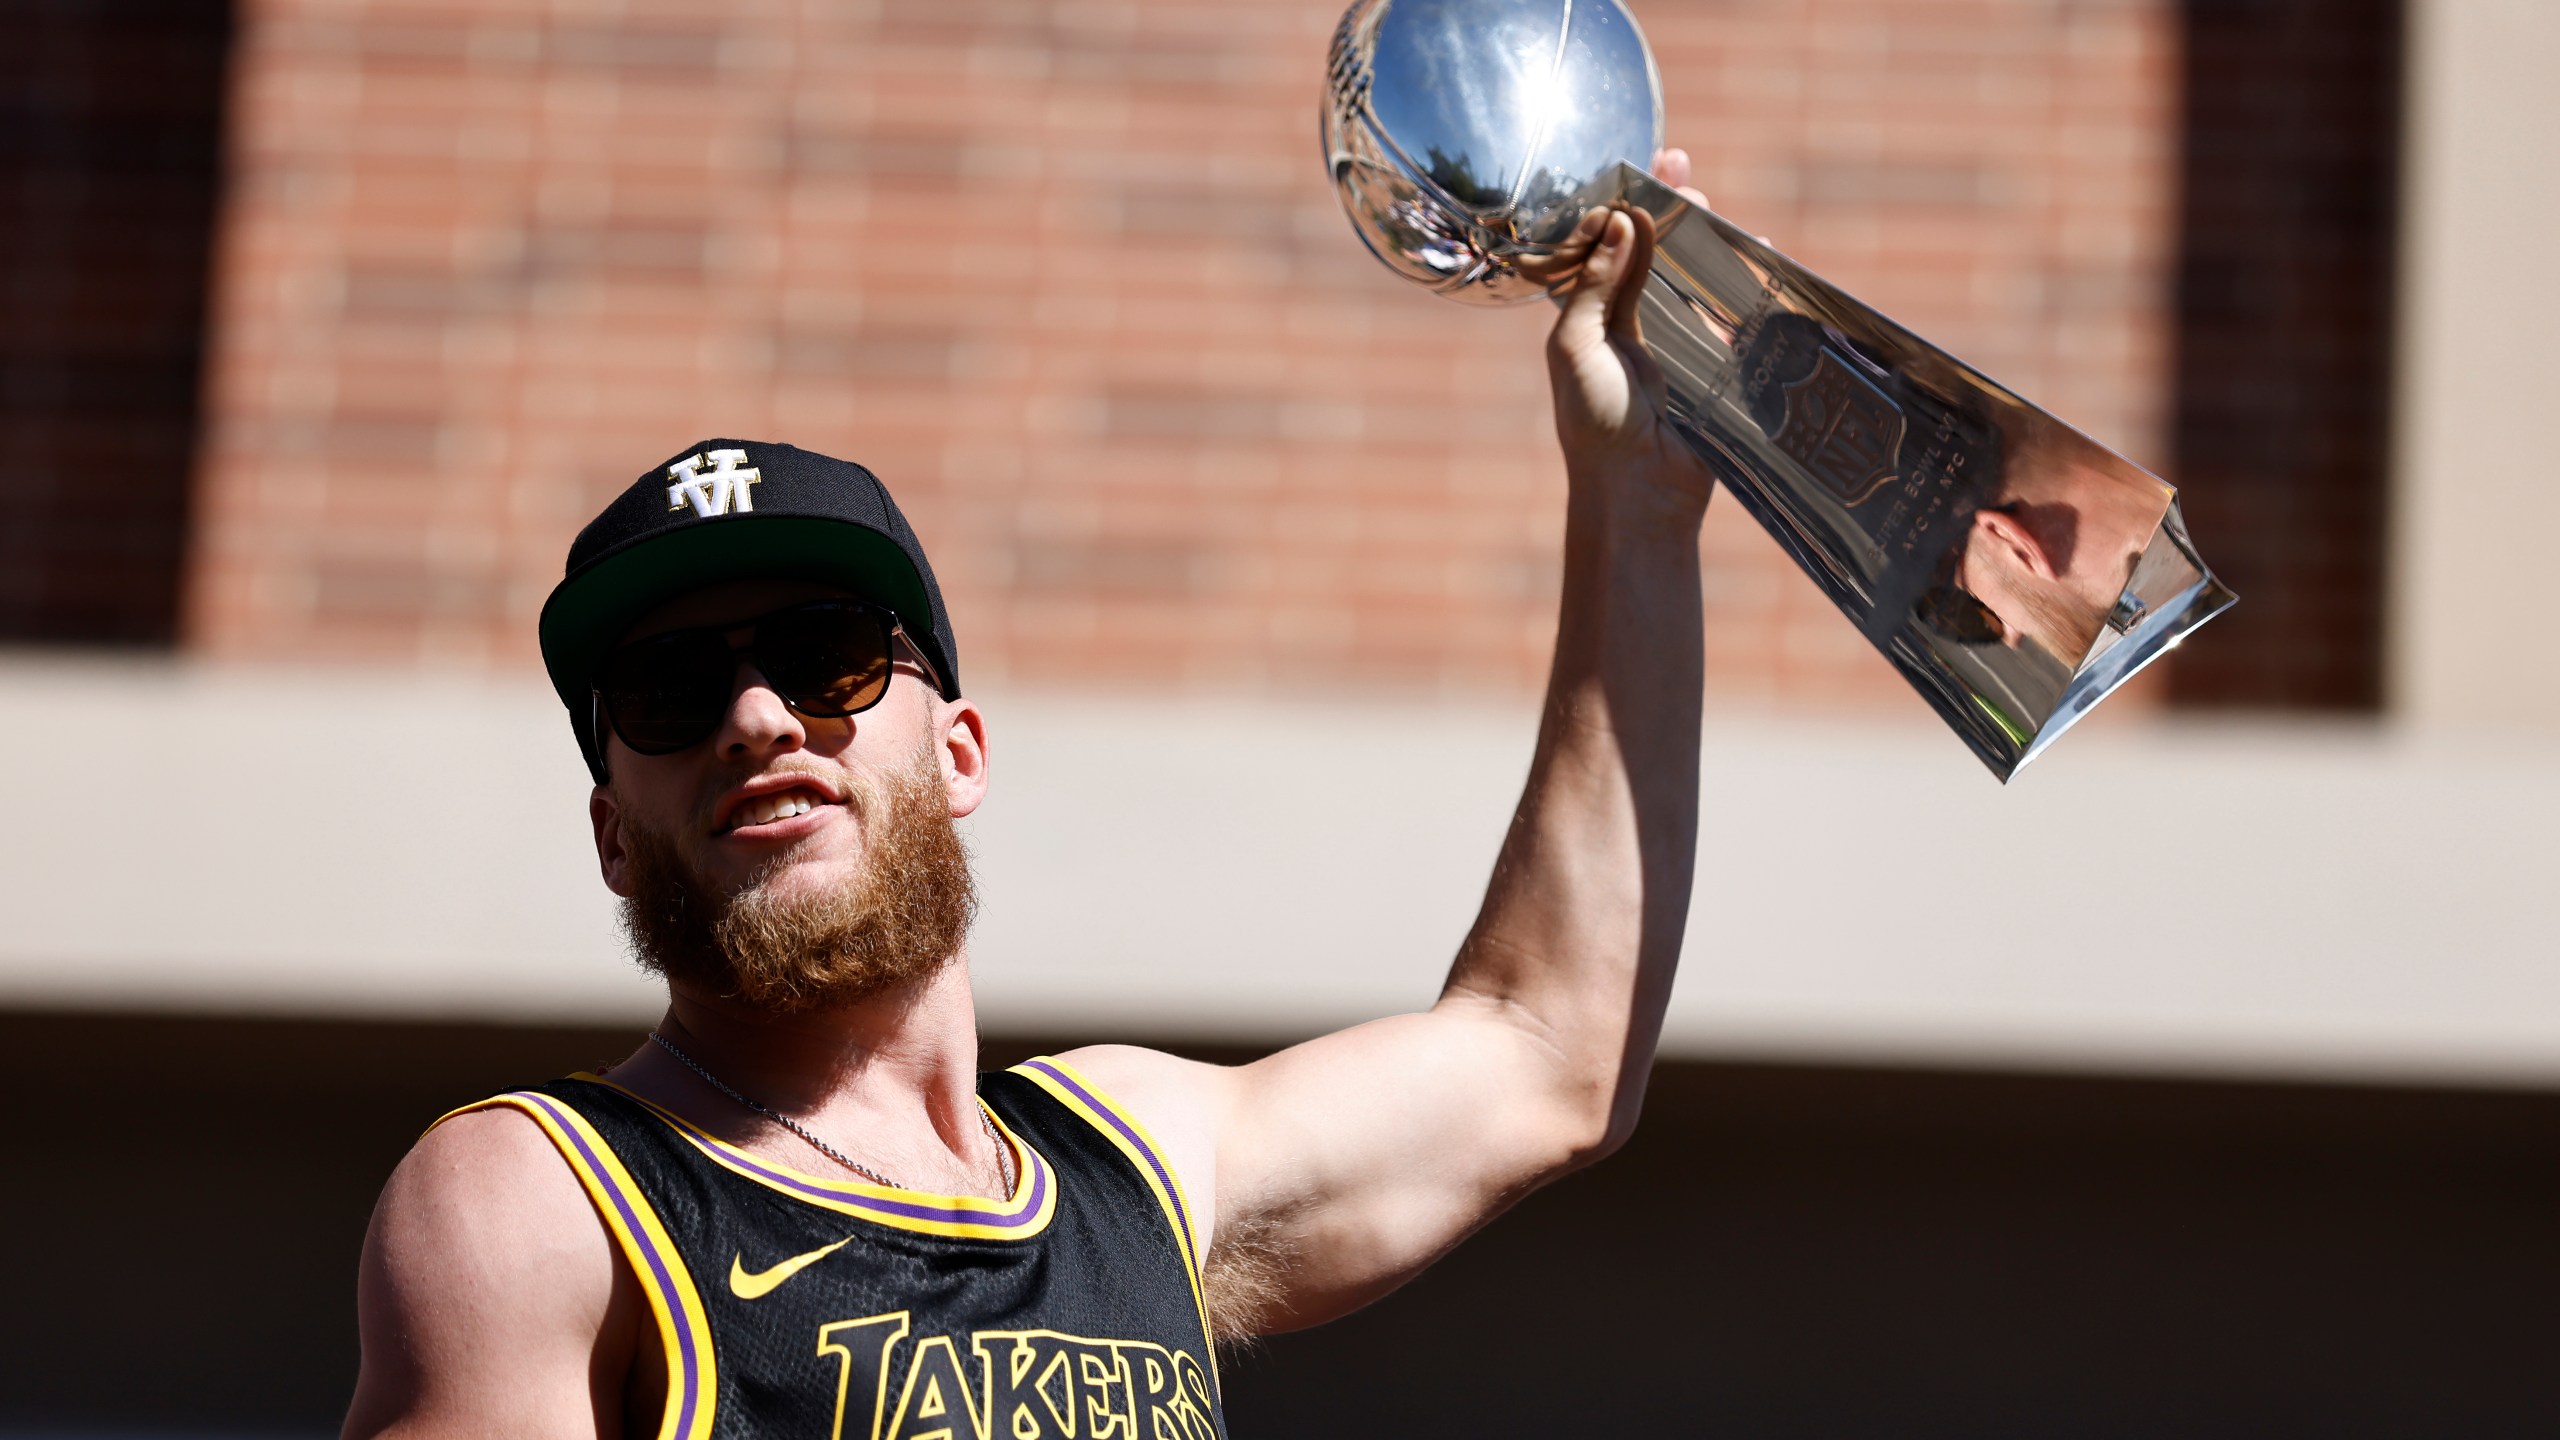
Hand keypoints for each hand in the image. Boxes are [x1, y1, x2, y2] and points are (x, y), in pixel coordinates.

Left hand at [1538, 147, 1715, 509]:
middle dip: (1661, 206)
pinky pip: (1722, 304)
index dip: (1614, 208)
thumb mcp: (1576, 346)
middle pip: (1646, 248)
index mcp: (1584, 317)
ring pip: (1684, 269)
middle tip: (1676, 168)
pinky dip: (1734, 271)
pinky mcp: (1708, 358)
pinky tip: (1746, 241)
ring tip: (1699, 194)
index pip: (1600, 248)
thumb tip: (1617, 220)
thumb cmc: (1594, 421)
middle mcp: (1625, 322)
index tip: (1632, 171)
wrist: (1639, 488)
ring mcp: (1669, 338)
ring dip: (1694, 229)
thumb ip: (1596, 285)